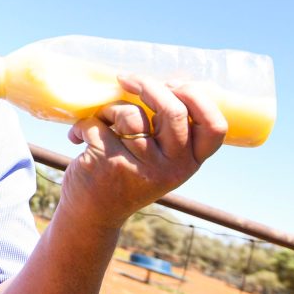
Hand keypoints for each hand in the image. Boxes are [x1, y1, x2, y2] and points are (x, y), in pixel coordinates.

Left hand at [58, 74, 226, 230]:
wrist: (92, 214)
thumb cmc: (125, 173)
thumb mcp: (158, 158)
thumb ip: (168, 130)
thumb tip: (166, 80)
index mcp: (189, 163)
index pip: (214, 127)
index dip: (196, 97)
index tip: (171, 84)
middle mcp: (171, 168)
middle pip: (172, 110)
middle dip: (147, 85)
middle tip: (125, 79)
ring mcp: (141, 168)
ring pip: (129, 115)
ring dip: (108, 110)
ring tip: (101, 123)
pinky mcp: (109, 164)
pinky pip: (97, 124)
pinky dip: (83, 124)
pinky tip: (78, 137)